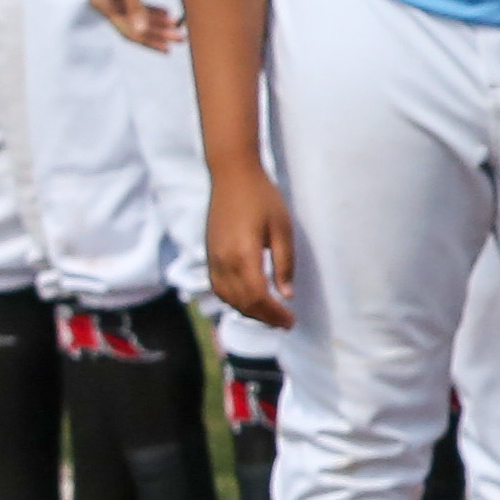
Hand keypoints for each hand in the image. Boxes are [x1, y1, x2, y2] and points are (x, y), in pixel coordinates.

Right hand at [86, 0, 174, 47]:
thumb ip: (136, 5)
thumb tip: (141, 31)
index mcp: (103, 4)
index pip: (128, 30)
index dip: (149, 41)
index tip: (169, 48)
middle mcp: (104, 3)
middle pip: (133, 25)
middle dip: (157, 34)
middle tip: (180, 39)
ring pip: (135, 15)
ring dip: (156, 22)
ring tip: (177, 29)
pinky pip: (133, 3)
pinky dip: (149, 9)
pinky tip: (167, 13)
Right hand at [210, 165, 298, 331]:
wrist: (232, 176)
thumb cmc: (262, 198)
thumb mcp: (283, 229)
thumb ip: (284, 264)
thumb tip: (286, 295)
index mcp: (243, 255)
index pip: (258, 297)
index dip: (274, 314)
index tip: (291, 322)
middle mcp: (223, 261)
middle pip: (242, 302)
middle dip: (264, 317)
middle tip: (284, 323)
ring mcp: (212, 258)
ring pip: (227, 297)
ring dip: (248, 311)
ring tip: (270, 315)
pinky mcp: (209, 254)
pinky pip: (218, 287)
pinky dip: (233, 300)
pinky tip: (248, 301)